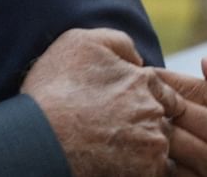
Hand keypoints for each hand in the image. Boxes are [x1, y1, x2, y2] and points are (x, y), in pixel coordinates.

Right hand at [21, 28, 183, 176]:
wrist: (41, 134)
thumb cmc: (55, 88)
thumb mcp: (80, 42)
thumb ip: (118, 42)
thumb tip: (138, 59)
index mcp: (145, 81)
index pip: (165, 93)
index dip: (145, 100)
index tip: (122, 108)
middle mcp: (155, 111)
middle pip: (162, 120)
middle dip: (144, 123)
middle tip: (113, 127)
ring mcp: (153, 144)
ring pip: (158, 147)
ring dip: (142, 147)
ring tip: (110, 147)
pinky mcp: (147, 171)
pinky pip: (154, 171)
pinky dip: (139, 168)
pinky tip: (113, 161)